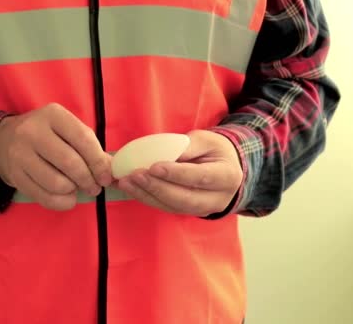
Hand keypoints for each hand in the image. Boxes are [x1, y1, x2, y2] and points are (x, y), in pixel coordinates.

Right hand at [0, 103, 112, 209]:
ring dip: (74, 191)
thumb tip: (112, 170)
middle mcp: (33, 131)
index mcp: (53, 115)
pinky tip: (67, 197)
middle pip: (70, 163)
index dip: (99, 162)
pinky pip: (44, 197)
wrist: (3, 141)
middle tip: (95, 187)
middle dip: (88, 180)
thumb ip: (90, 147)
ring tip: (77, 189)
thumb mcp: (66, 130)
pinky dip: (62, 202)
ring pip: (57, 183)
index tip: (106, 177)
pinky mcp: (15, 175)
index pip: (83, 139)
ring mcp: (20, 154)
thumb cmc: (45, 135)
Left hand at [114, 130, 242, 216]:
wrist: (227, 169)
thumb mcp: (206, 140)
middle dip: (156, 187)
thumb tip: (163, 153)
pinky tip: (131, 188)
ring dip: (146, 195)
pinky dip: (146, 198)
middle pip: (184, 198)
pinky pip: (166, 207)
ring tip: (126, 182)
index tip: (154, 167)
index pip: (199, 177)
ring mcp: (202, 209)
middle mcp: (217, 198)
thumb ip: (187, 146)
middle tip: (134, 175)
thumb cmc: (215, 151)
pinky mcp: (187, 212)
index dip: (176, 174)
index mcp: (226, 176)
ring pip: (172, 206)